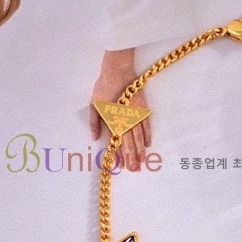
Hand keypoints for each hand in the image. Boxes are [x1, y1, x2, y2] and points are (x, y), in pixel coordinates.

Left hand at [90, 48, 151, 170]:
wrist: (119, 71)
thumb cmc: (104, 86)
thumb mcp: (94, 104)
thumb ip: (94, 123)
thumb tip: (95, 138)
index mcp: (113, 120)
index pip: (117, 142)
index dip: (119, 155)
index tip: (122, 166)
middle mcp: (125, 120)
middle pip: (130, 143)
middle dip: (132, 157)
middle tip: (135, 170)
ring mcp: (136, 115)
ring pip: (139, 137)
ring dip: (140, 150)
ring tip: (142, 162)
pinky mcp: (143, 109)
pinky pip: (146, 126)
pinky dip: (147, 136)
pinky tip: (147, 145)